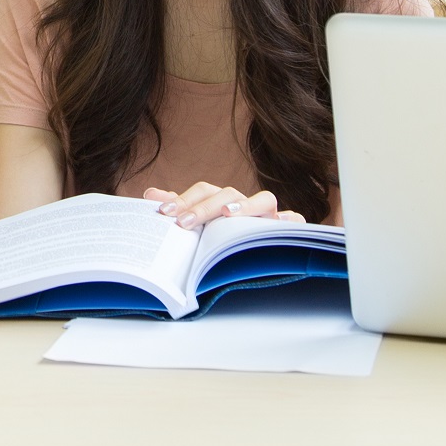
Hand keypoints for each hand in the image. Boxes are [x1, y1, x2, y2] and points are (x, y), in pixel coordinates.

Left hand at [142, 181, 302, 229]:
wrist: (256, 254)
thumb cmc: (222, 239)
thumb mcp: (199, 225)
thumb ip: (179, 209)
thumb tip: (150, 193)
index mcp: (224, 201)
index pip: (205, 191)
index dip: (185, 199)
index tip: (165, 213)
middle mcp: (247, 204)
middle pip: (229, 193)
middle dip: (205, 207)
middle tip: (183, 223)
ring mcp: (269, 215)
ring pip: (264, 200)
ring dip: (246, 205)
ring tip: (227, 215)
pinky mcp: (288, 229)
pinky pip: (295, 221)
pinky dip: (290, 220)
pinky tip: (281, 224)